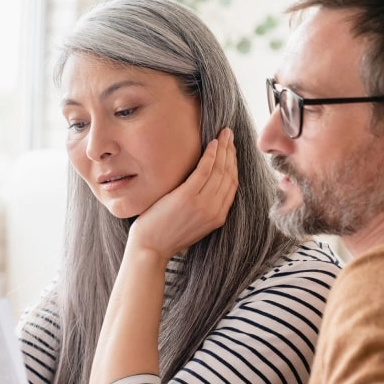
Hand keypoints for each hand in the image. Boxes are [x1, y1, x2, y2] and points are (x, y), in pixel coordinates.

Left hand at [128, 127, 237, 260]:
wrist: (150, 249)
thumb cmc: (165, 236)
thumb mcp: (192, 224)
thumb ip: (203, 208)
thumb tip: (205, 189)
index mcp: (218, 217)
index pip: (232, 185)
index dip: (234, 165)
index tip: (232, 150)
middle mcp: (214, 210)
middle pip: (229, 175)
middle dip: (232, 152)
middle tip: (230, 134)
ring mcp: (202, 204)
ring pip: (220, 170)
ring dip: (224, 149)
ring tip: (224, 134)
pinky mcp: (187, 197)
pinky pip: (205, 170)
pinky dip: (211, 155)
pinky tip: (212, 144)